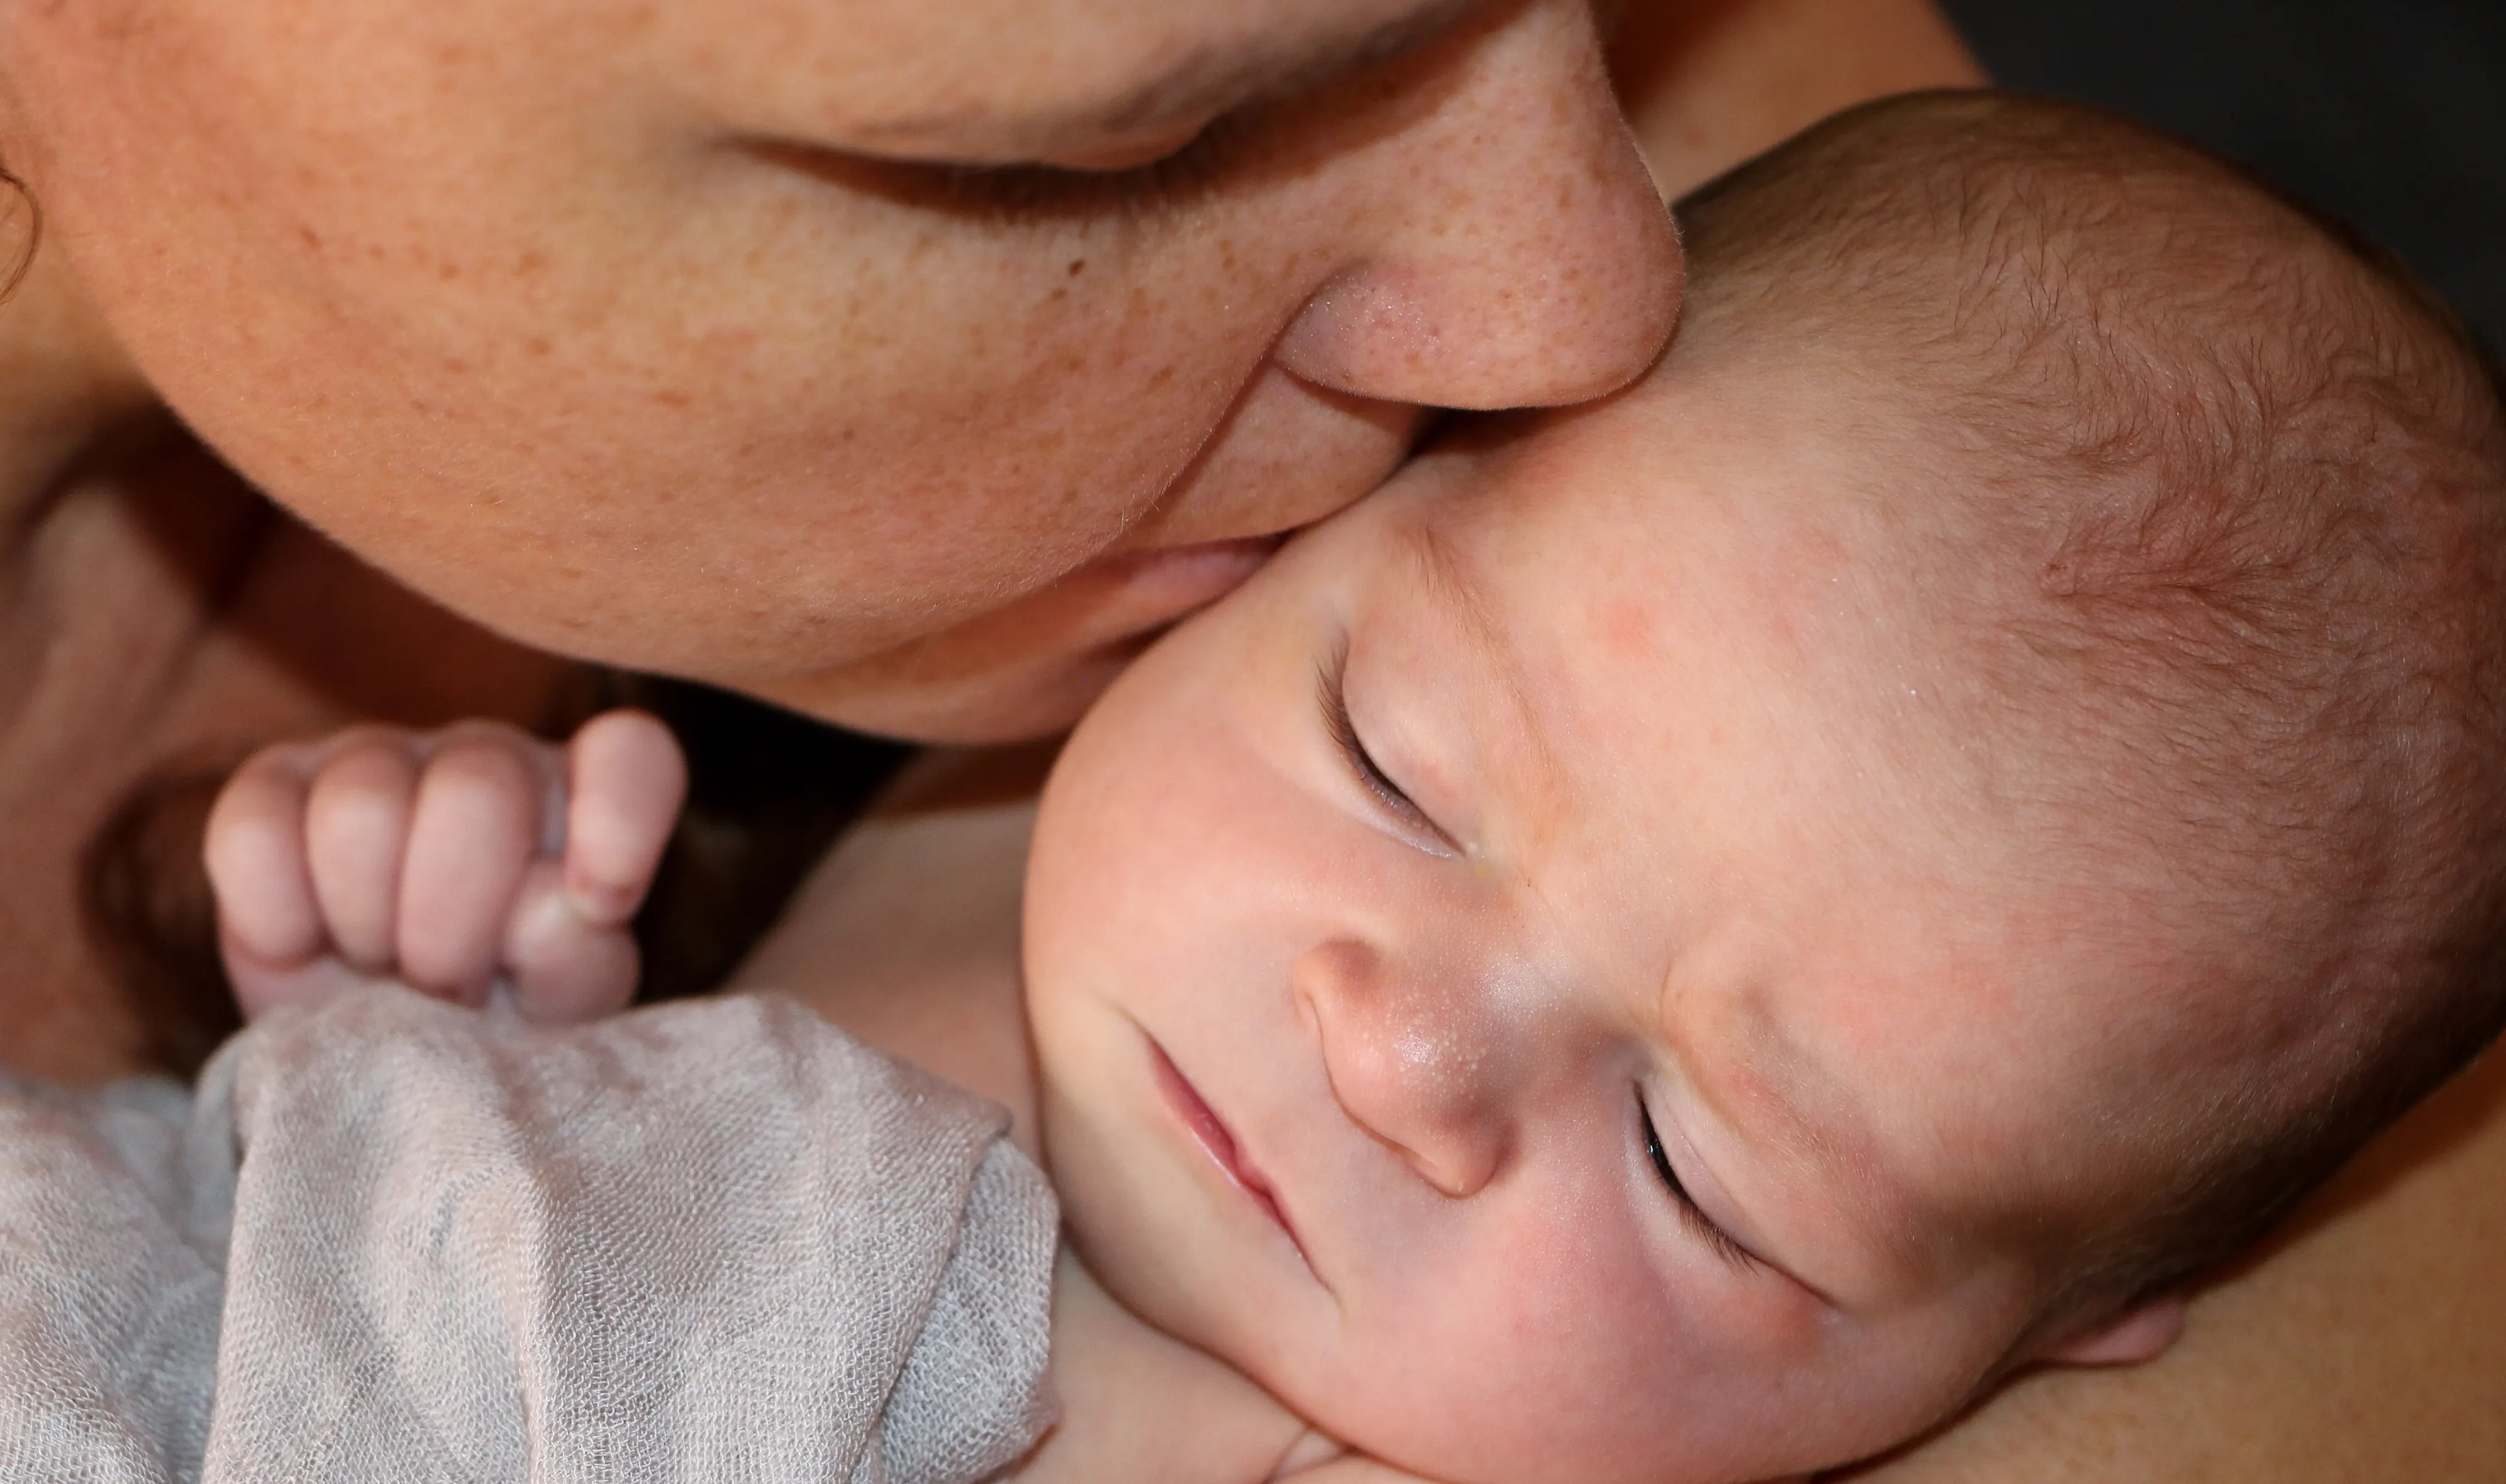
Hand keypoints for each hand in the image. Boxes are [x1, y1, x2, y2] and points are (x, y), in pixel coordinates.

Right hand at [205, 710, 686, 1024]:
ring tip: (390, 978)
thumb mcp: (562, 1012)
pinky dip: (279, 915)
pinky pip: (255, 828)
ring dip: (372, 926)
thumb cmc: (498, 1028)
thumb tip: (555, 906)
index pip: (631, 754)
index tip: (599, 907)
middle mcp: (489, 759)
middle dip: (458, 920)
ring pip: (361, 805)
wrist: (379, 1066)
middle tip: (455, 988)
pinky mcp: (273, 787)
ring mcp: (377, 757)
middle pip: (478, 789)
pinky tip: (311, 949)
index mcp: (586, 799)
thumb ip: (578, 959)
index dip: (619, 820)